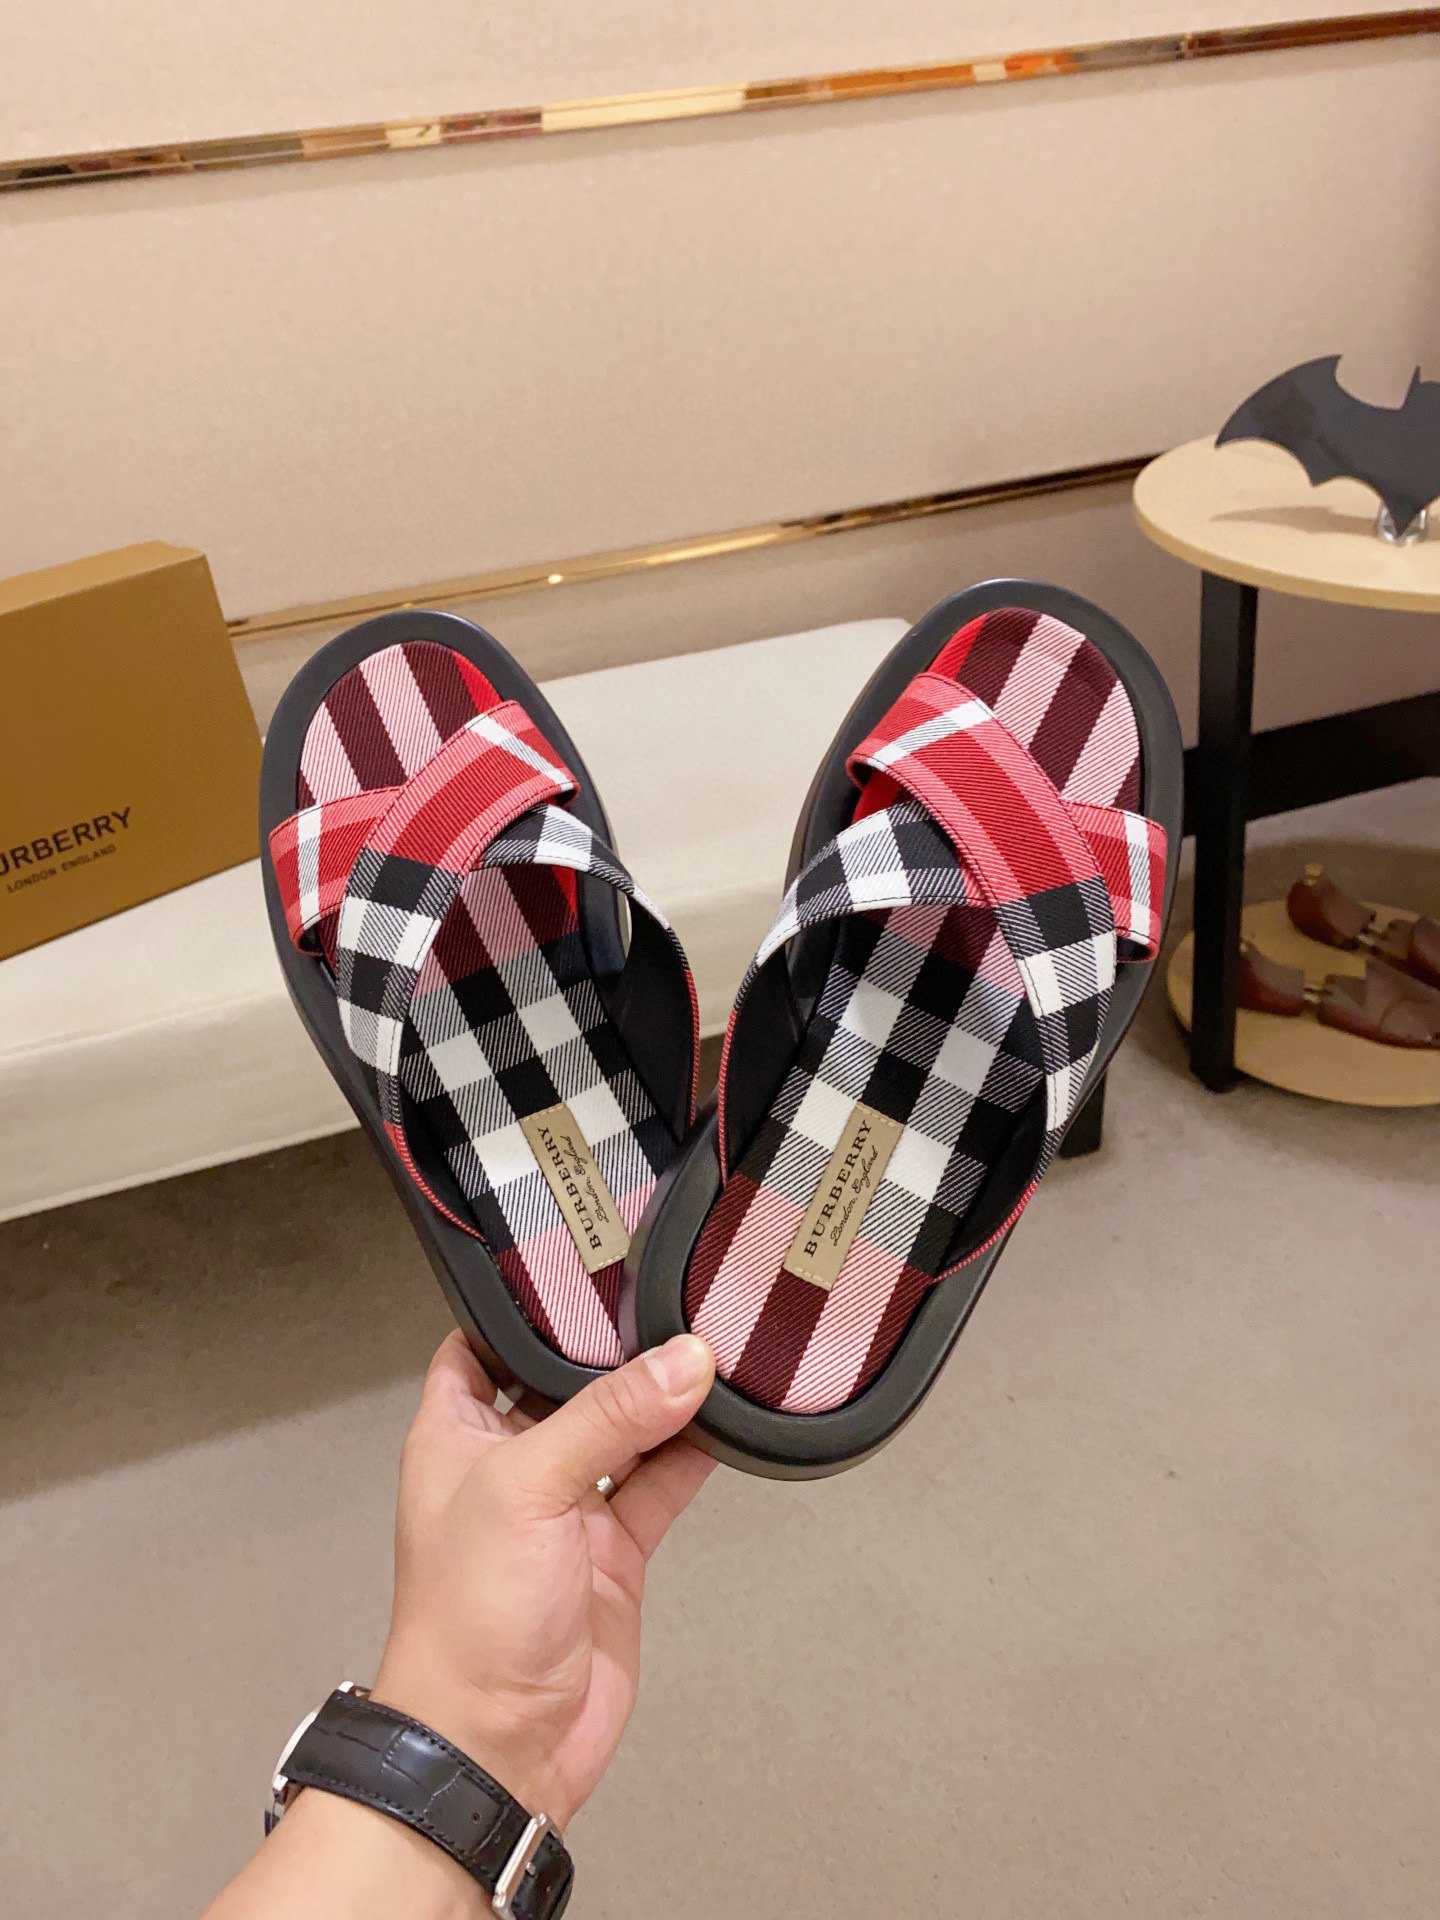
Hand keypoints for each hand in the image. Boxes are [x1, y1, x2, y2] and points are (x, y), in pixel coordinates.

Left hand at [371, 1329, 716, 1831]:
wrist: (497, 1745)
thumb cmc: (468, 1617)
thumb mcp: (527, 1487)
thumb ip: (609, 1418)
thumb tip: (686, 1361)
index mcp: (457, 1432)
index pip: (485, 1341)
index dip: (527, 1304)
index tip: (585, 1257)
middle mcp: (511, 1461)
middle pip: (569, 1380)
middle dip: (616, 1344)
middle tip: (672, 1288)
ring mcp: (566, 1506)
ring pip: (625, 1428)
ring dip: (665, 1396)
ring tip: (716, 1341)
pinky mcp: (614, 1550)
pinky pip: (660, 1483)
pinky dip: (694, 1453)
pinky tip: (728, 1419)